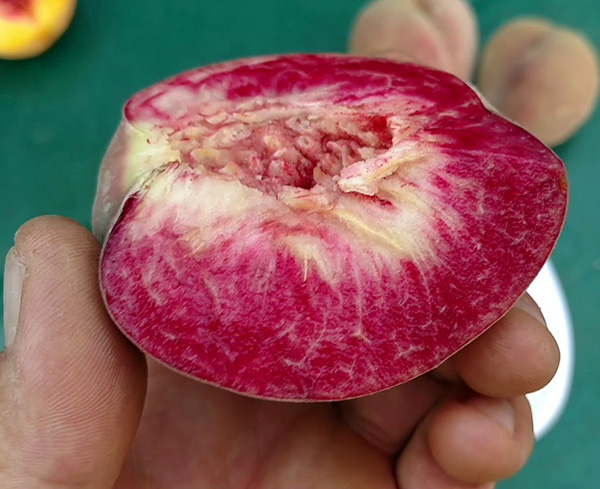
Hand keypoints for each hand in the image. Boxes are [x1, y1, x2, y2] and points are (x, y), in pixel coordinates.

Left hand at [0, 216, 558, 487]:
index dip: (341, 211)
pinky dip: (483, 441)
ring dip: (486, 358)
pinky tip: (481, 439)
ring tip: (514, 357)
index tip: (391, 182)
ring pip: (437, 376)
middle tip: (488, 271)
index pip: (285, 254)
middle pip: (380, 306)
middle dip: (446, 282)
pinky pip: (451, 461)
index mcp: (202, 350)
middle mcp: (275, 386)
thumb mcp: (41, 468)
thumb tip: (54, 239)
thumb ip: (50, 370)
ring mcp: (334, 448)